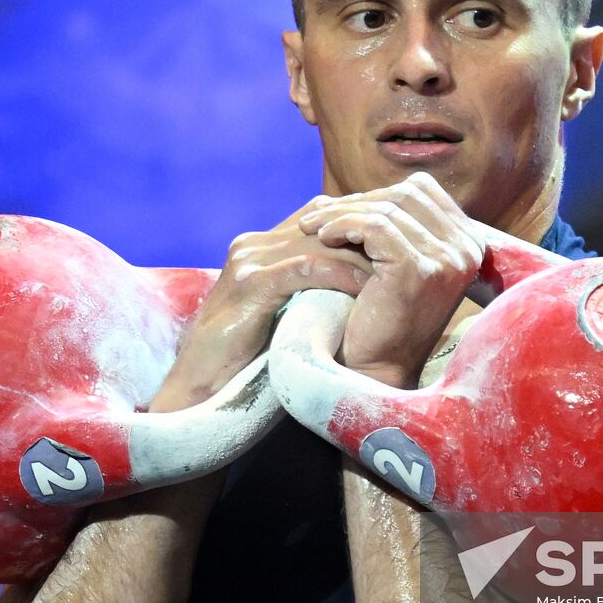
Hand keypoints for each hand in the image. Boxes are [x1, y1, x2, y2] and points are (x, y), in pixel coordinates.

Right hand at [149, 197, 372, 411]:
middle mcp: (252, 245)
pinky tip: (367, 289)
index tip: (394, 243)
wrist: (198, 387)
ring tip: (394, 271)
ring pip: (319, 243)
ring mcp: (248, 261)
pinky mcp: (250, 284)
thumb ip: (306, 289)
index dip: (357, 226)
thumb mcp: (280, 312)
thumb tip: (360, 281)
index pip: (318, 215)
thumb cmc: (245, 358)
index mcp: (258, 247)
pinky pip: (307, 269)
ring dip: (360, 257)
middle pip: (322, 223)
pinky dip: (340, 276)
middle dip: (364, 238)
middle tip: (403, 252)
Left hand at [297, 172, 484, 388]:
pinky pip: (375, 227)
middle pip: (404, 195)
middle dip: (355, 201)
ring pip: (386, 209)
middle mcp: (468, 248)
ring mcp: (448, 258)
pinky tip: (321, 237)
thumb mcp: (396, 265)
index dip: (376, 194)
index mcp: (469, 243)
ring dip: (341, 213)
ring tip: (311, 227)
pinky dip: (342, 226)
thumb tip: (356, 191)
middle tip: (317, 215)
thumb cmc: (379, 319)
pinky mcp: (421, 269)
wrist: (376, 371)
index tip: (340, 210)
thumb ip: (394, 227)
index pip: (420, 191)